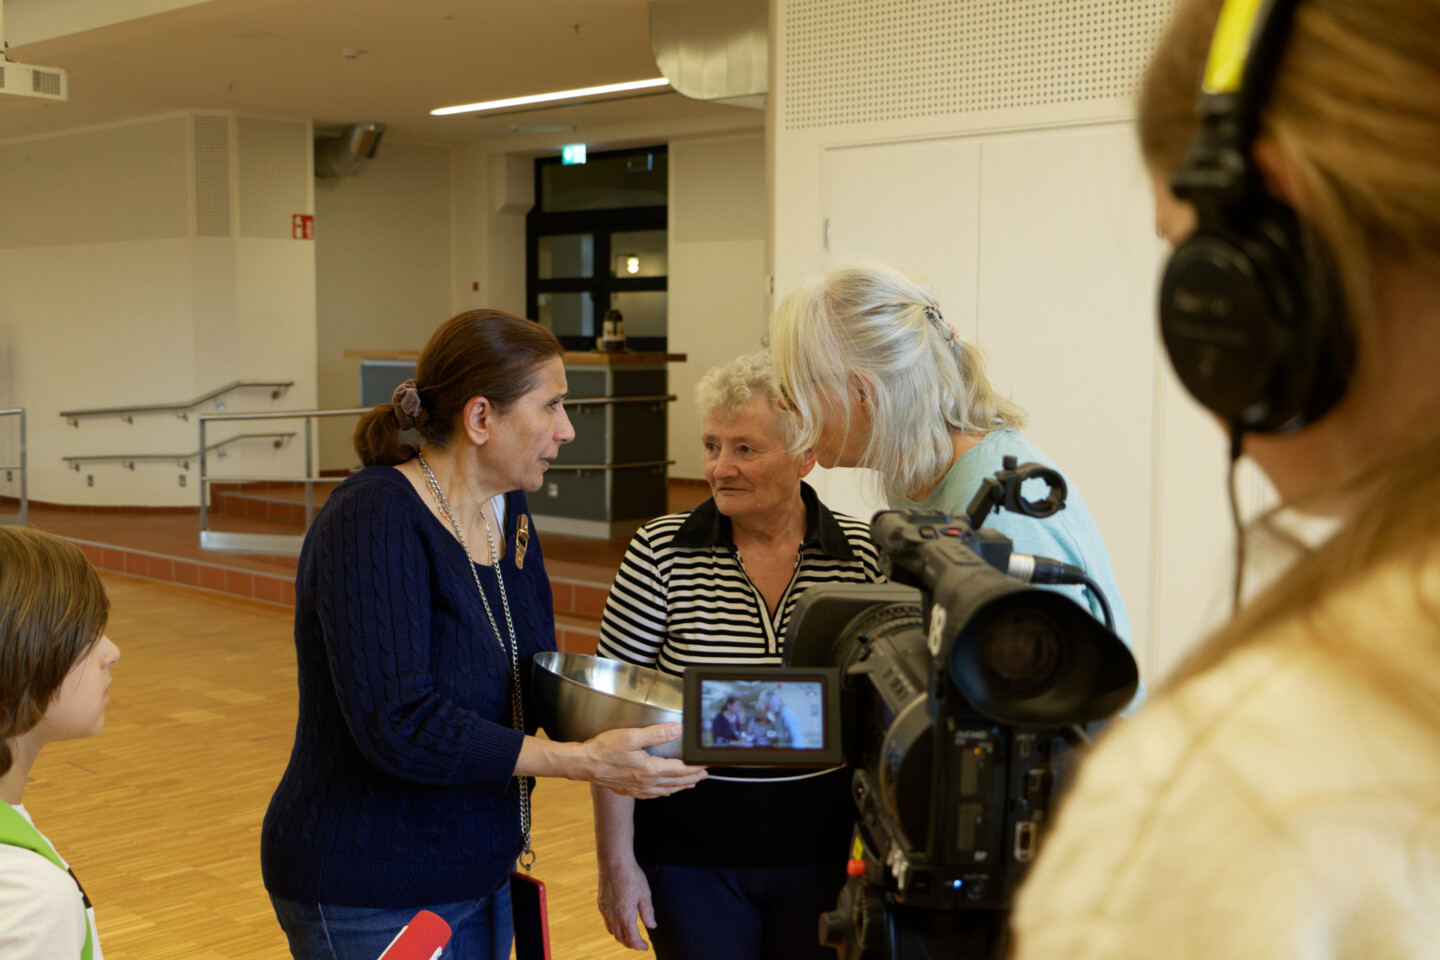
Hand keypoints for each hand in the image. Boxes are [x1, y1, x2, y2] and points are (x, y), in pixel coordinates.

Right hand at [581, 723, 706, 797]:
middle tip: (704, 775)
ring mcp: (638, 789)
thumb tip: (677, 730)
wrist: (584, 764)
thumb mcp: (631, 736)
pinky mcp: (629, 790)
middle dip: (692, 778)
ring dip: (680, 786)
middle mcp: (646, 783)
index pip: (680, 770)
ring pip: (665, 790)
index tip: (706, 765)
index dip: (695, 767)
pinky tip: (664, 790)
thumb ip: (656, 733)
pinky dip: (664, 792)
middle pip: (676, 782)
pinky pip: (653, 794)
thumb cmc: (604, 750)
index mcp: (650, 770)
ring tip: (690, 783)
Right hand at [597, 855, 655, 950]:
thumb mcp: (644, 894)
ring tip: (630, 937)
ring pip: (612, 931)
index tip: (645, 947)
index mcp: (625, 914)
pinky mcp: (600, 904)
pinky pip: (607, 922)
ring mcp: (605, 910)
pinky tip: (620, 924)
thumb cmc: (631, 875)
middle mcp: (613, 915)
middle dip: (630, 944)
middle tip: (639, 944)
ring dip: (621, 937)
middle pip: (621, 938)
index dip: (639, 945)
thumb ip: (647, 912)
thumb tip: (652, 926)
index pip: (632, 937)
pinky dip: (614, 928)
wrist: (614, 861)